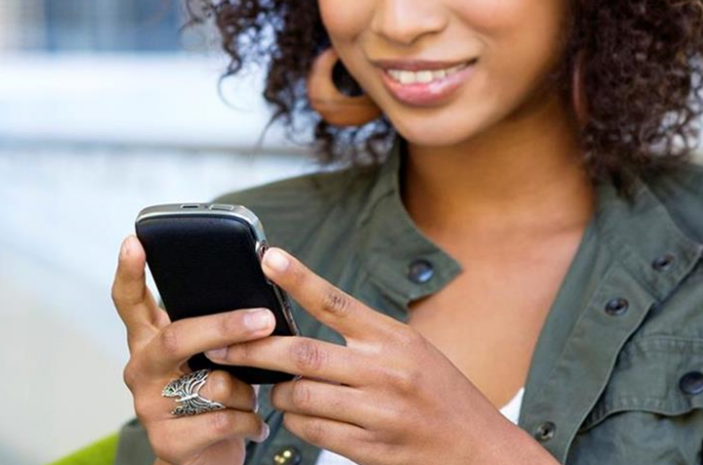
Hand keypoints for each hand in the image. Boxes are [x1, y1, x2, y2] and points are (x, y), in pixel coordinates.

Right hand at [111, 235, 271, 464]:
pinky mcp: (168, 441)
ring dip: (246, 389)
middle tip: (263, 318)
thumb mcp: (212, 358)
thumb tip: (257, 303)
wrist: (206, 460)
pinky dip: (250, 420)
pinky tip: (251, 425)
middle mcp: (142, 370)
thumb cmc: (213, 398)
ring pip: (213, 382)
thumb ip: (217, 331)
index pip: (130, 302)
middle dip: (225, 326)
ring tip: (250, 398)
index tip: (134, 241)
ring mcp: (150, 407)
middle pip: (177, 336)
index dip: (130, 272)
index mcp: (151, 342)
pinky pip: (224, 419)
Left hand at [204, 247, 524, 464]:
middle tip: (222, 346)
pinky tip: (304, 417)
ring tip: (278, 389)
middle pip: (303, 354)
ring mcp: (378, 412)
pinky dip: (299, 423)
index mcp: (394, 338)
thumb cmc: (443, 394)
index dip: (298, 277)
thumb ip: (366, 338)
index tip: (267, 256)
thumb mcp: (413, 350)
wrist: (479, 448)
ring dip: (280, 394)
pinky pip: (314, 432)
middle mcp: (385, 370)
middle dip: (255, 351)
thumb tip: (310, 321)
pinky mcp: (371, 448)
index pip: (336, 301)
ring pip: (301, 397)